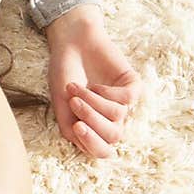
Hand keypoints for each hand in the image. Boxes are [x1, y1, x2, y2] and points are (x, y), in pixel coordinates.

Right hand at [46, 5, 142, 158]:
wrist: (70, 44)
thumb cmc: (64, 74)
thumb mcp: (60, 105)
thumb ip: (70, 129)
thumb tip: (85, 145)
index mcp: (94, 127)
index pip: (101, 150)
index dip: (92, 144)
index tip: (77, 127)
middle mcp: (111, 118)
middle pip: (113, 136)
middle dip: (93, 121)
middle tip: (74, 104)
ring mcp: (123, 102)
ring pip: (117, 116)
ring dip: (93, 101)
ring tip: (76, 88)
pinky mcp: (133, 85)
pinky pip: (127, 99)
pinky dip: (107, 92)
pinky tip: (96, 84)